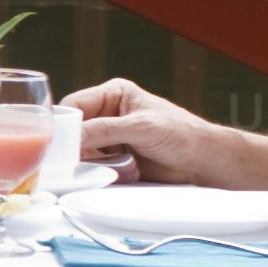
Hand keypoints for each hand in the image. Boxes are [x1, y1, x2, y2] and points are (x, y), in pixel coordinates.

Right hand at [63, 78, 267, 191]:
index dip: (66, 124)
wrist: (203, 160)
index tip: (64, 143)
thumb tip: (73, 137)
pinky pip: (96, 167)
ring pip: (83, 152)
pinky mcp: (116, 159)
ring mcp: (110, 138)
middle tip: (96, 157)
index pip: (74, 106)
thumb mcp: (140, 126)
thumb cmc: (181, 133)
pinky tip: (128, 170)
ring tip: (124, 164)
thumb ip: (104, 130)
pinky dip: (107, 172)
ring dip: (99, 162)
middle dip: (83, 148)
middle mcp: (107, 115)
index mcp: (113, 95)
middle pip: (74, 132)